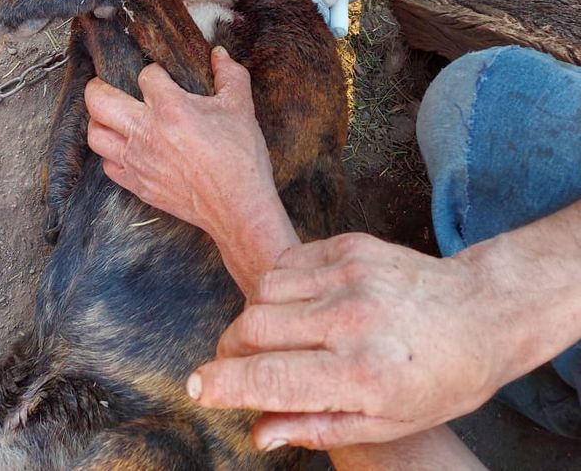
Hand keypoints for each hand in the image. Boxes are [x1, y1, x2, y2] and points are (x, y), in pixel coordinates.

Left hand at [86, 47, 296, 288]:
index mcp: (170, 108)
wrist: (238, 207)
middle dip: (97, 87)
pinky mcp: (138, 185)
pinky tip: (125, 149)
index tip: (162, 77)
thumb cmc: (240, 158)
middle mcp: (146, 132)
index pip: (146, 76)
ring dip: (99, 122)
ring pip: (95, 135)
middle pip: (98, 100)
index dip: (154, 72)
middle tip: (104, 84)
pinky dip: (111, 155)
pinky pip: (107, 166)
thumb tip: (219, 53)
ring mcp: (137, 161)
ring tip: (111, 117)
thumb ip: (230, 75)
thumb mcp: (241, 108)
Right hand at [186, 234, 507, 450]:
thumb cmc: (438, 378)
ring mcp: (349, 274)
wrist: (479, 312)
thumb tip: (257, 431)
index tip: (197, 388)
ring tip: (272, 337)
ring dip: (253, 316)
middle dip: (230, 350)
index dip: (223, 385)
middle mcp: (350, 319)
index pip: (268, 378)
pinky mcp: (349, 245)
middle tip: (234, 366)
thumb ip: (316, 426)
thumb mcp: (386, 423)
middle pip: (252, 327)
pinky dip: (279, 285)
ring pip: (263, 289)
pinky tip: (297, 305)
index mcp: (361, 373)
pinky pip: (288, 261)